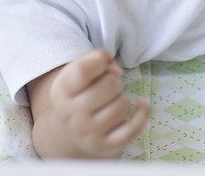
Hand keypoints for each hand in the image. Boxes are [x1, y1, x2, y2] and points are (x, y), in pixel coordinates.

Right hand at [34, 49, 149, 158]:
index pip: (83, 70)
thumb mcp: (78, 71)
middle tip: (106, 89)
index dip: (98, 61)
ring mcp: (89, 133)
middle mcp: (71, 115)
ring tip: (111, 103)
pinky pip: (134, 128)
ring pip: (123, 105)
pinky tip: (141, 104)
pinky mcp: (106, 146)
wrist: (72, 133)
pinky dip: (142, 114)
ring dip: (122, 99)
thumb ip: (96, 58)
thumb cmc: (80, 93)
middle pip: (109, 85)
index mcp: (61, 92)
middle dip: (113, 82)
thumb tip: (116, 71)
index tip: (100, 65)